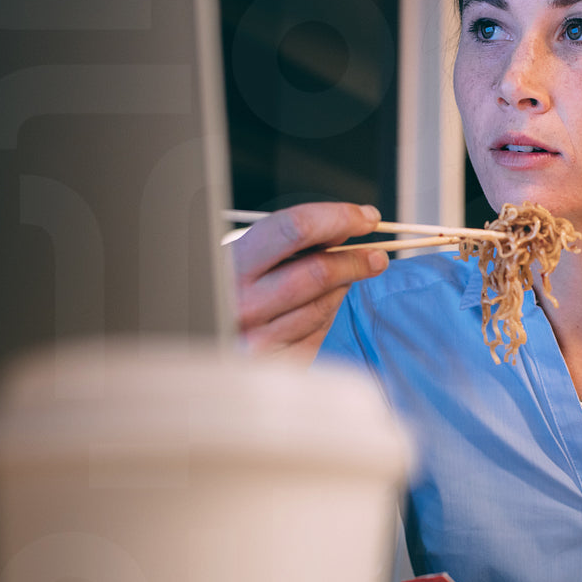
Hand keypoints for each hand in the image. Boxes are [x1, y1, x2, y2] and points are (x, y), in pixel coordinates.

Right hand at [231, 202, 388, 362]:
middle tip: (377, 255)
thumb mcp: (247, 258)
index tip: (367, 217)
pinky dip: (328, 314)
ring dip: (344, 287)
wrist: (204, 340)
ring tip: (347, 277)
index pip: (294, 228)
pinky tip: (322, 305)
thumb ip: (290, 243)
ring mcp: (259, 338)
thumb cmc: (232, 290)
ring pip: (324, 304)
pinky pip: (319, 331)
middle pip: (318, 271)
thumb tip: (346, 230)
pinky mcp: (277, 364)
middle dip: (357, 258)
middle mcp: (242, 303)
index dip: (339, 217)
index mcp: (231, 264)